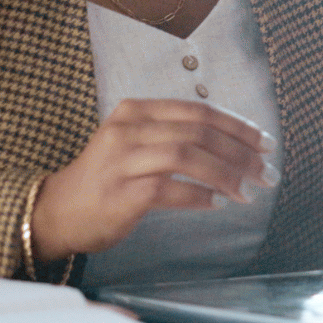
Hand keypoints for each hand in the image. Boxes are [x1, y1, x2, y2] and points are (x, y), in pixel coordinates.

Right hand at [30, 99, 274, 258]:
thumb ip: (173, 135)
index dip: (236, 126)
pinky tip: (217, 203)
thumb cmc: (106, 179)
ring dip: (225, 173)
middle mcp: (128, 129)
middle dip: (239, 151)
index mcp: (136, 111)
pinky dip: (199, 195)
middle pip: (198, 132)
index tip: (264, 141)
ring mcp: (122, 160)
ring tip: (248, 189)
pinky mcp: (120, 193)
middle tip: (265, 170)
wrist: (57, 212)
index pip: (198, 111)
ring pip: (187, 156)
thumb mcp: (135, 141)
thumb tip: (232, 142)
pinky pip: (168, 189)